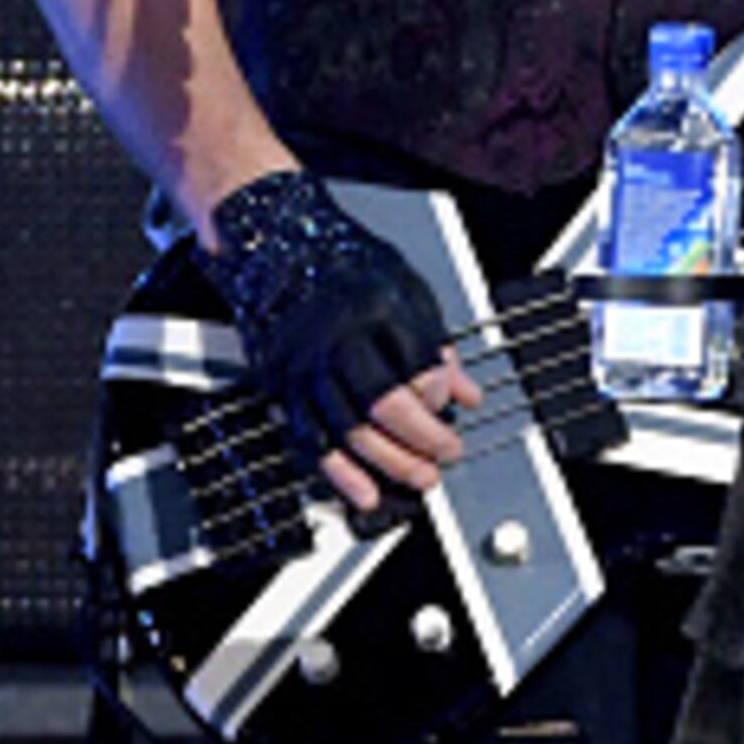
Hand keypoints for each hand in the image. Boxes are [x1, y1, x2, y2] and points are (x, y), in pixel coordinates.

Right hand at [205, 172, 480, 510]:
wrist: (277, 251)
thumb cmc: (346, 266)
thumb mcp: (406, 288)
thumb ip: (437, 344)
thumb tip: (467, 394)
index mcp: (377, 307)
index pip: (417, 366)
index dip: (439, 397)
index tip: (452, 410)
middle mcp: (337, 337)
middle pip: (382, 404)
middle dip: (420, 441)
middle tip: (445, 459)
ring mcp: (304, 364)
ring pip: (347, 429)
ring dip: (386, 464)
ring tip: (419, 480)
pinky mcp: (280, 385)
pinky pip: (310, 439)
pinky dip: (338, 472)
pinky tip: (363, 491)